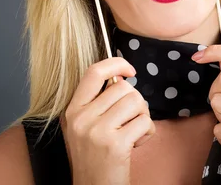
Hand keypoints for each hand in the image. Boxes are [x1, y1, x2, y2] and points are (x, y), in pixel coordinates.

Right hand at [61, 57, 155, 184]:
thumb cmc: (96, 156)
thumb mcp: (86, 125)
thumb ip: (98, 101)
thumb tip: (122, 76)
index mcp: (73, 110)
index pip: (94, 72)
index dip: (116, 64)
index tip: (129, 69)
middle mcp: (81, 118)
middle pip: (123, 88)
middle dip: (135, 102)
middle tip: (130, 120)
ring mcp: (97, 131)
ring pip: (136, 102)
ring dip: (142, 116)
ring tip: (132, 132)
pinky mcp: (115, 144)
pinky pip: (144, 122)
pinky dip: (147, 132)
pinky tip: (136, 144)